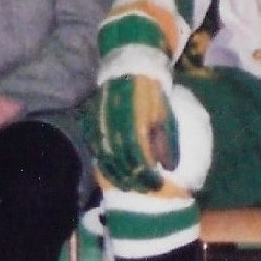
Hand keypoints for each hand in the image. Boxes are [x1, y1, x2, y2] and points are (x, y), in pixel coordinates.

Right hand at [91, 72, 179, 191]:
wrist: (128, 68)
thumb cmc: (151, 91)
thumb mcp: (163, 112)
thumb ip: (165, 138)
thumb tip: (169, 166)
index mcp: (133, 124)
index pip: (138, 158)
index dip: (147, 175)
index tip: (158, 186)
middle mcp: (113, 128)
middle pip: (121, 163)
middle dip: (134, 180)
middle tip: (145, 192)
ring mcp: (99, 126)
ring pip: (106, 159)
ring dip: (117, 177)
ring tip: (128, 188)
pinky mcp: (91, 124)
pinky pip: (95, 150)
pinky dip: (103, 165)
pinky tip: (111, 174)